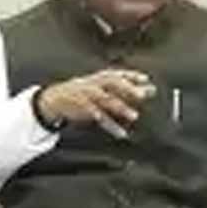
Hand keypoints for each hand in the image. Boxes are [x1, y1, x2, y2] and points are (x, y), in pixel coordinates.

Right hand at [38, 69, 155, 139]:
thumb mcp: (103, 88)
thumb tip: (151, 90)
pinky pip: (99, 118)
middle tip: (142, 95)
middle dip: (127, 88)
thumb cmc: (85, 93)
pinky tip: (121, 133)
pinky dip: (110, 125)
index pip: (118, 74)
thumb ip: (125, 90)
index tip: (145, 79)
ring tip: (135, 116)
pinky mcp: (83, 109)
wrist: (55, 99)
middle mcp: (95, 84)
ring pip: (105, 100)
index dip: (131, 75)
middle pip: (112, 83)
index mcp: (101, 77)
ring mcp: (87, 95)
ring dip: (120, 107)